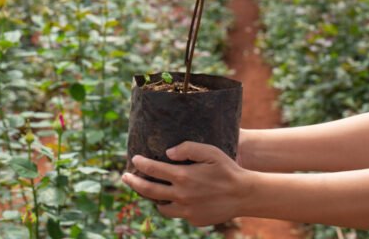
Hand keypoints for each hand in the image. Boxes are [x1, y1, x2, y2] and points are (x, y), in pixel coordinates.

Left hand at [121, 142, 250, 226]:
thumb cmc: (227, 169)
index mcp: (183, 176)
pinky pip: (176, 213)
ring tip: (148, 189)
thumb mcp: (210, 151)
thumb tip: (167, 153)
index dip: (141, 164)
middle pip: (148, 190)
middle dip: (133, 182)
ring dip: (152, 197)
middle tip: (124, 177)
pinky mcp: (193, 219)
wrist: (244, 195)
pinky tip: (171, 198)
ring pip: (160, 206)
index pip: (153, 169)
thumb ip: (187, 148)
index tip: (134, 159)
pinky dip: (170, 205)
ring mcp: (186, 210)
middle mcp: (181, 195)